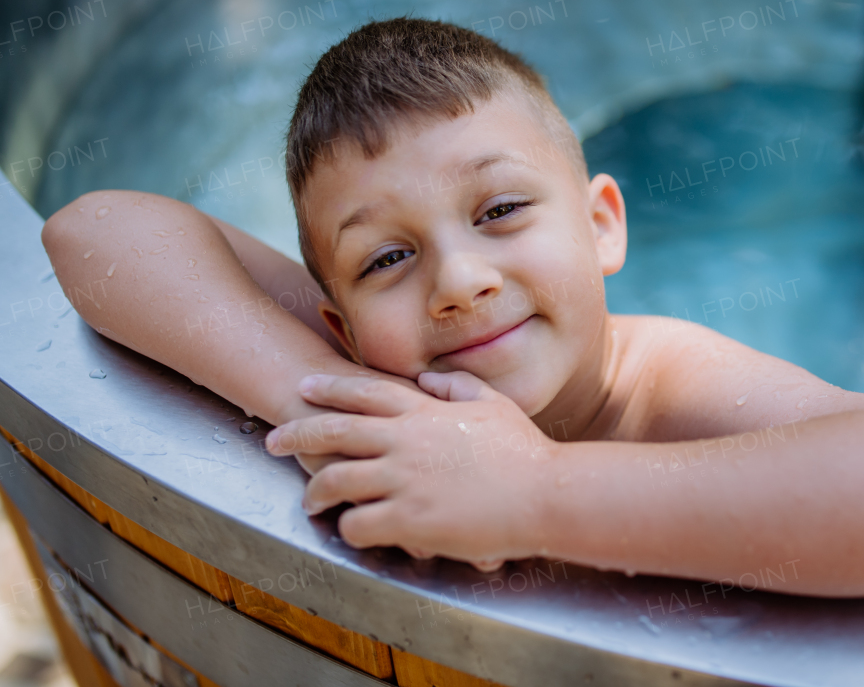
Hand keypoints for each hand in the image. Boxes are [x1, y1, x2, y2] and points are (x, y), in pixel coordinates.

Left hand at [265, 371, 556, 572]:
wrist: (546, 494)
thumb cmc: (525, 452)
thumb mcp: (494, 404)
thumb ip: (456, 386)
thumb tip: (428, 380)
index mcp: (425, 413)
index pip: (364, 392)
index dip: (330, 389)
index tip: (304, 388)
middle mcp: (406, 441)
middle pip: (334, 432)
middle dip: (297, 434)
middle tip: (272, 439)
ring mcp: (404, 480)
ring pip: (336, 481)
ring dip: (316, 490)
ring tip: (310, 500)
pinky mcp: (408, 520)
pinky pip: (357, 524)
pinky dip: (349, 527)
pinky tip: (351, 530)